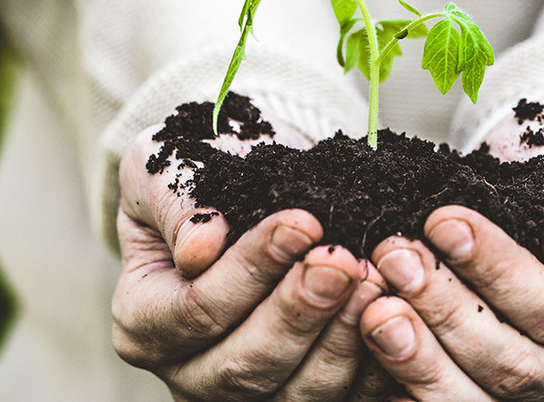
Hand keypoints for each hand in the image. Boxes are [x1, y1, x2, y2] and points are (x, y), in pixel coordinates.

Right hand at [111, 121, 386, 400]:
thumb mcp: (167, 166)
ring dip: (342, 338)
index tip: (301, 222)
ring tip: (374, 280)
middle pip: (246, 364)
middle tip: (342, 260)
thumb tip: (199, 248)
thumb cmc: (203, 174)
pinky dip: (375, 363)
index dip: (250, 271)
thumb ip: (177, 202)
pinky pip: (344, 396)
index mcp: (144, 323)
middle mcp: (190, 372)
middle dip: (300, 310)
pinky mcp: (302, 392)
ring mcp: (249, 394)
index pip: (195, 311)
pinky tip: (399, 315)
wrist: (251, 182)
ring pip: (298, 392)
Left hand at [359, 110, 543, 400]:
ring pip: (479, 397)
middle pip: (516, 363)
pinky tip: (373, 358)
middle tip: (393, 257)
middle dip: (447, 310)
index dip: (499, 272)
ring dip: (420, 356)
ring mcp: (543, 390)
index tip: (442, 219)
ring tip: (373, 308)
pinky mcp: (495, 393)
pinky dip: (410, 386)